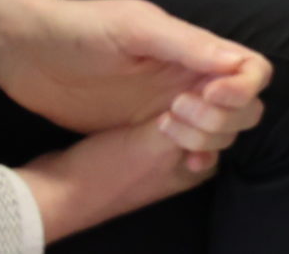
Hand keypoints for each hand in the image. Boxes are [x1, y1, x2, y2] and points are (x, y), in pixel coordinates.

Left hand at [0, 0, 269, 137]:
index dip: (243, 88)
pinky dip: (199, 160)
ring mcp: (174, 108)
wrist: (31, 53)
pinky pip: (193, 151)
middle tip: (173, 112)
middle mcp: (193, 79)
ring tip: (161, 128)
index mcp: (197, 50)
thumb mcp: (134, 28)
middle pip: (246, 107)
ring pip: (224, 132)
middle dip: (222, 117)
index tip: (208, 95)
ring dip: (205, 137)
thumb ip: (186, 43)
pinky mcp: (149, 133)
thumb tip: (235, 63)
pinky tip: (184, 163)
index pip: (253, 70)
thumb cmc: (83, 29)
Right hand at [18, 117, 218, 243]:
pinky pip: (173, 115)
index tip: (185, 103)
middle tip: (177, 102)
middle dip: (205, 107)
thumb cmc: (107, 171)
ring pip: (199, 115)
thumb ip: (191, 123)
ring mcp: (169, 152)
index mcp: (201, 168)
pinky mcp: (145, 141)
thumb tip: (218, 97)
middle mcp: (191, 160)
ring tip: (169, 103)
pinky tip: (159, 99)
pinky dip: (170, 105)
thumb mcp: (153, 145)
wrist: (57, 191)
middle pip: (221, 121)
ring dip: (188, 105)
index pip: (231, 128)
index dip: (218, 109)